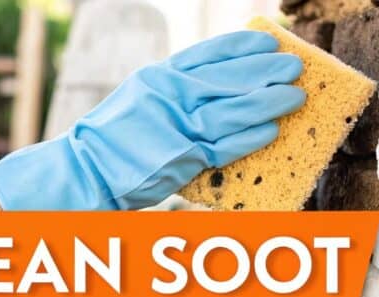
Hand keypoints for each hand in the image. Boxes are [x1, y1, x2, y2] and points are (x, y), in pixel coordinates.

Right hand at [0, 30, 304, 210]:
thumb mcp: (139, 100)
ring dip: (269, 101)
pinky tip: (273, 129)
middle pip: (227, 79)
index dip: (241, 48)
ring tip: (295, 95)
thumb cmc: (111, 141)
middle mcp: (167, 95)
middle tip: (294, 67)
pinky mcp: (181, 157)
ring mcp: (175, 126)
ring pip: (233, 110)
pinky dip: (250, 136)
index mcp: (156, 77)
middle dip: (265, 72)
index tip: (267, 43)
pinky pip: (224, 145)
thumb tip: (216, 92)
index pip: (207, 54)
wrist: (83, 171)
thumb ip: (173, 93)